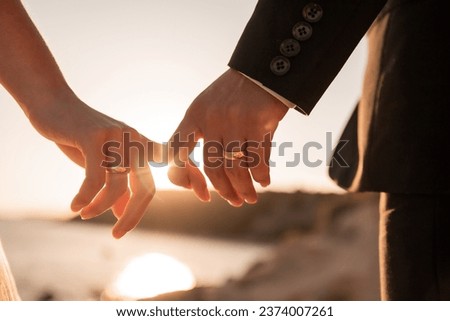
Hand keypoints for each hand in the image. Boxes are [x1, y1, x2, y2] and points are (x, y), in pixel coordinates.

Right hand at [28, 94, 160, 238]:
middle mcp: (134, 141)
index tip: (123, 228)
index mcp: (140, 147)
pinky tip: (75, 206)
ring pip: (118, 185)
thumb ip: (116, 185)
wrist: (53, 105)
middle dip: (132, 216)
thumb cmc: (79, 136)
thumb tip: (123, 214)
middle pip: (145, 188)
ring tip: (85, 215)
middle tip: (117, 235)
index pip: (150, 185)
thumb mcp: (102, 163)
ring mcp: (116, 137)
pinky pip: (95, 178)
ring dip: (101, 207)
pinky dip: (86, 197)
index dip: (141, 210)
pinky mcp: (94, 137)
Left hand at [168, 68, 287, 205]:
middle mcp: (210, 119)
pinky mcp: (257, 123)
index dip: (183, 177)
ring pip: (235, 169)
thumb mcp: (209, 106)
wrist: (263, 69)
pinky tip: (264, 181)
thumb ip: (202, 135)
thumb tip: (204, 176)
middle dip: (224, 190)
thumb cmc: (236, 94)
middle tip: (235, 202)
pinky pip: (258, 160)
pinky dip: (262, 176)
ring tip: (250, 198)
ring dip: (244, 188)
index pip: (176, 151)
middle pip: (212, 167)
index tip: (200, 193)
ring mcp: (233, 121)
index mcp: (194, 115)